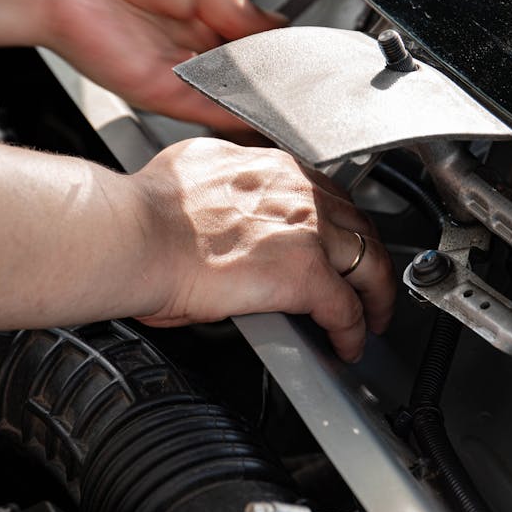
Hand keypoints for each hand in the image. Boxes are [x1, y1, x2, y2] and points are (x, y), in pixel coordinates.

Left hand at [28, 0, 283, 130]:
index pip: (249, 39)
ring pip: (232, 95)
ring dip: (263, 98)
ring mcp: (176, 73)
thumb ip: (241, 10)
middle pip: (242, 71)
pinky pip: (212, 110)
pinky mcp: (163, 94)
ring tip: (303, 98)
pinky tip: (271, 110)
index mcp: (198, 9)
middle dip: (273, 77)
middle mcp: (187, 44)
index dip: (277, 48)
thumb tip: (279, 26)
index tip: (308, 57)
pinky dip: (242, 114)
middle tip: (312, 81)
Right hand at [130, 138, 394, 361]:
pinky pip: (346, 308)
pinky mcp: (305, 274)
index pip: (325, 192)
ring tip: (372, 316)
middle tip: (370, 280)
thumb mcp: (195, 173)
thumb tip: (219, 194)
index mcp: (271, 167)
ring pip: (369, 262)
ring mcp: (307, 231)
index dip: (339, 222)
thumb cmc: (146, 214)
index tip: (339, 239)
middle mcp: (297, 190)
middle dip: (369, 254)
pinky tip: (349, 345)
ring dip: (375, 293)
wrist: (136, 236)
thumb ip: (224, 180)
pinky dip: (353, 331)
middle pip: (358, 224)